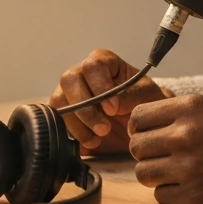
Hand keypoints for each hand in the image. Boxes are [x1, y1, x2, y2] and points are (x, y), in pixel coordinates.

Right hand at [49, 50, 168, 154]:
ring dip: (77, 124)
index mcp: (103, 62)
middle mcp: (81, 73)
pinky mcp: (63, 113)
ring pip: (59, 102)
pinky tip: (91, 142)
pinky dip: (72, 134)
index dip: (100, 87)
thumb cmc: (143, 100)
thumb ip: (130, 96)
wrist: (137, 122)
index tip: (113, 109)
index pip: (93, 67)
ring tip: (98, 138)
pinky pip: (57, 121)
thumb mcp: (145, 96)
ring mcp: (68, 92)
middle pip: (69, 81)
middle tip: (104, 129)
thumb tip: (111, 105)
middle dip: (85, 108)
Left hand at [127, 94, 202, 203]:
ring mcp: (189, 167)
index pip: (138, 117)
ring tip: (173, 170)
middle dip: (146, 151)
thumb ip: (184, 107)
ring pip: (143, 173)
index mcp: (190, 108)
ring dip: (154, 173)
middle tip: (162, 154)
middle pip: (136, 147)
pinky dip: (169, 191)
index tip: (148, 133)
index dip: (139, 127)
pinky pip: (160, 195)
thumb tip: (153, 114)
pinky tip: (187, 184)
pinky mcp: (196, 196)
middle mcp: (185, 135)